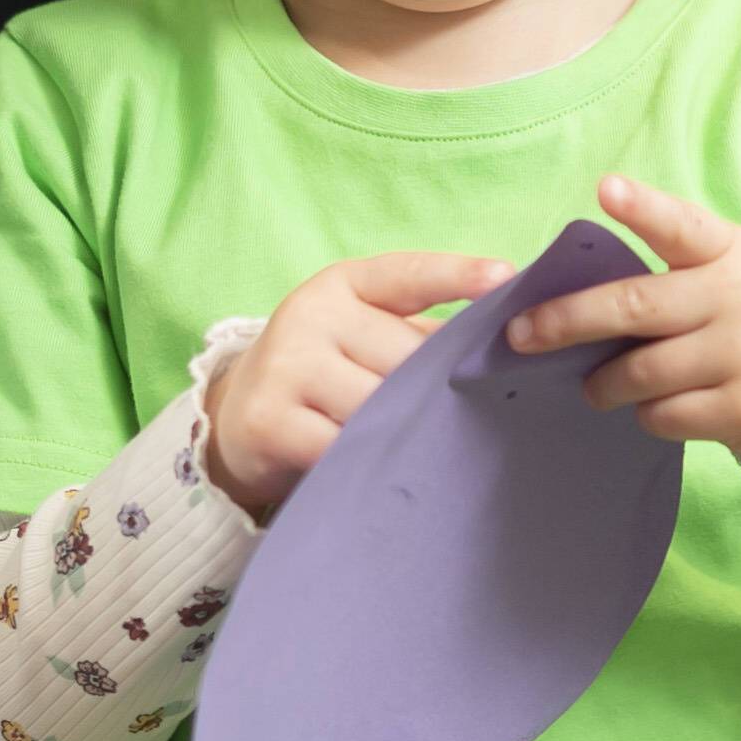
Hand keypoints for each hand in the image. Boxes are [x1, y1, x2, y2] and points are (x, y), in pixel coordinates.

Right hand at [199, 250, 516, 519]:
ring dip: (403, 430)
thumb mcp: (360, 336)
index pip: (406, 275)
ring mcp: (286, 366)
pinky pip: (344, 446)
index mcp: (340, 285)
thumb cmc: (321, 375)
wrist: (234, 421)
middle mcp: (309, 315)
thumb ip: (418, 334)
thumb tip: (496, 346)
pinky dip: (368, 459)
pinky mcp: (270, 420)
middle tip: (452, 416)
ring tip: (411, 444)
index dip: (457, 275)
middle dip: (433, 390)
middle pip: (405, 358)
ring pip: (378, 405)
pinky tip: (376, 465)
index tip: (505, 278)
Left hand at [499, 175, 740, 466]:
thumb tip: (576, 291)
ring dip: (604, 384)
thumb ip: (675, 265)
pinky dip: (646, 414)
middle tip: (522, 335)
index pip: (683, 226)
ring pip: (641, 373)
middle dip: (567, 322)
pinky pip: (665, 415)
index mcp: (730, 252)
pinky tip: (654, 407)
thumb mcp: (734, 266)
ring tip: (596, 386)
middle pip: (636, 308)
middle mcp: (740, 298)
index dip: (644, 208)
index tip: (607, 189)